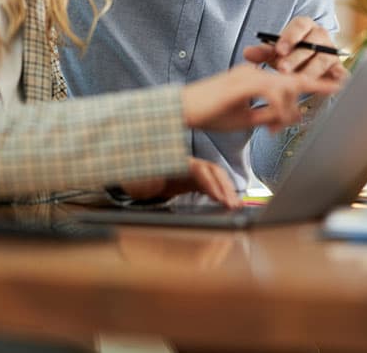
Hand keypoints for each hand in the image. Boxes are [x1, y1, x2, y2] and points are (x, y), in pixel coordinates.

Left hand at [120, 157, 240, 208]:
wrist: (130, 176)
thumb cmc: (134, 177)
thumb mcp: (138, 179)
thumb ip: (149, 181)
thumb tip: (156, 183)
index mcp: (176, 162)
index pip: (200, 169)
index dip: (211, 183)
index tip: (219, 198)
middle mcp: (187, 164)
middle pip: (213, 171)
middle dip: (226, 187)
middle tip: (234, 205)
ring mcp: (190, 172)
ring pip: (215, 177)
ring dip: (226, 190)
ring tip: (235, 205)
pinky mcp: (191, 181)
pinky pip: (210, 184)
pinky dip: (220, 192)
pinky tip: (226, 202)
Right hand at [181, 63, 340, 133]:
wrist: (183, 110)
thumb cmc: (210, 114)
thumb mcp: (246, 118)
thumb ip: (268, 115)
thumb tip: (290, 118)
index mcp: (256, 77)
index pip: (290, 79)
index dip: (314, 82)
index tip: (337, 86)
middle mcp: (255, 71)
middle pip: (293, 80)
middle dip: (316, 88)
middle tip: (337, 90)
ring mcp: (249, 74)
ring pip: (285, 87)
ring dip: (288, 111)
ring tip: (276, 130)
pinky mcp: (243, 83)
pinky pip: (272, 92)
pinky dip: (278, 109)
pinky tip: (273, 123)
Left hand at [243, 16, 348, 81]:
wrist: (307, 63)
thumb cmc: (290, 54)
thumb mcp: (275, 52)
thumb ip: (263, 52)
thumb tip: (248, 53)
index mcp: (305, 26)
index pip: (300, 26)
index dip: (290, 37)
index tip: (279, 50)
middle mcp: (320, 36)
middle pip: (311, 44)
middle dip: (296, 58)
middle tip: (282, 69)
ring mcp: (331, 52)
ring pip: (323, 59)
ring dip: (310, 70)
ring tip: (299, 81)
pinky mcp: (338, 68)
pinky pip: (340, 72)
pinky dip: (338, 79)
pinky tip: (332, 85)